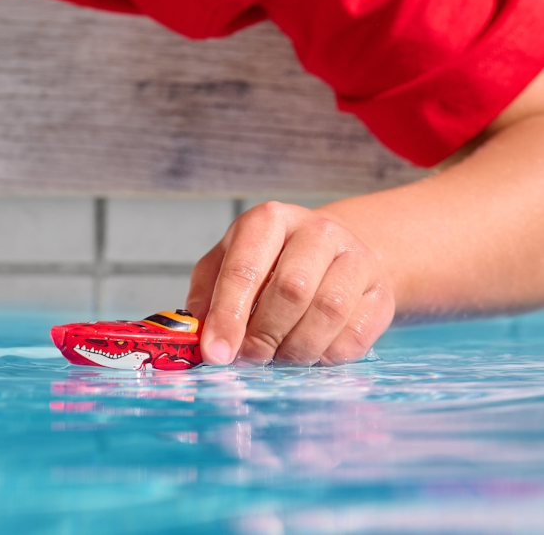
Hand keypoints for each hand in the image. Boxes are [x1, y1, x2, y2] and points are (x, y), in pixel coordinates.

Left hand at [187, 202, 394, 365]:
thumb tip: (198, 336)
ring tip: (279, 358)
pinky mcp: (379, 290)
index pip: (244, 269)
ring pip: (327, 311)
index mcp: (268, 220)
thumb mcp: (228, 265)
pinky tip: (311, 355)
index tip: (216, 354)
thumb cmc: (270, 264)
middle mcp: (315, 230)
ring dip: (296, 348)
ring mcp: (354, 256)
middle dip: (264, 335)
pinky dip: (328, 356)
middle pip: (290, 289)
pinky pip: (356, 334)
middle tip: (250, 359)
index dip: (228, 316)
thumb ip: (207, 296)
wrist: (333, 255)